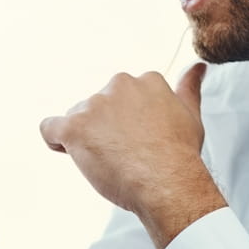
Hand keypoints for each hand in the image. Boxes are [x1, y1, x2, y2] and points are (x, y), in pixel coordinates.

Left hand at [40, 63, 222, 248]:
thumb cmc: (180, 154)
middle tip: (125, 154)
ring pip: (78, 119)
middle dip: (106, 128)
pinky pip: (50, 127)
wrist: (167, 182)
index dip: (126, 121)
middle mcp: (118, 85)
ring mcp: (94, 105)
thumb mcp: (190, 115)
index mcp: (145, 81)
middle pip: (100, 106)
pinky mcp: (74, 127)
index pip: (124, 97)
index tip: (138, 141)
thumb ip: (188, 87)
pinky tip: (68, 151)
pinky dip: (55, 140)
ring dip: (87, 138)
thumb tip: (197, 67)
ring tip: (109, 162)